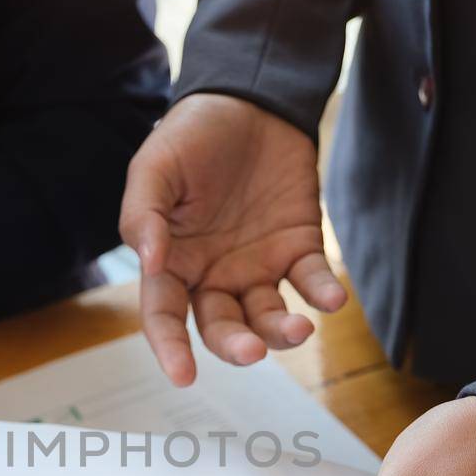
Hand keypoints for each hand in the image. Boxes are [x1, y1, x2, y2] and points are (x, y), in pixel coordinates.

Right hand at [119, 93, 348, 385]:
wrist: (248, 98)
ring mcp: (258, 265)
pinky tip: (331, 299)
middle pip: (223, 327)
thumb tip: (150, 264)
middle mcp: (214, 274)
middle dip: (237, 346)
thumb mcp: (154, 167)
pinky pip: (311, 280)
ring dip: (282, 331)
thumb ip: (143, 216)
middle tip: (253, 350)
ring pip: (269, 316)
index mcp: (172, 263)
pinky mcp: (298, 247)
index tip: (183, 377)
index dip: (170, 349)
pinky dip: (322, 294)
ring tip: (300, 328)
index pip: (165, 316)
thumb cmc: (192, 135)